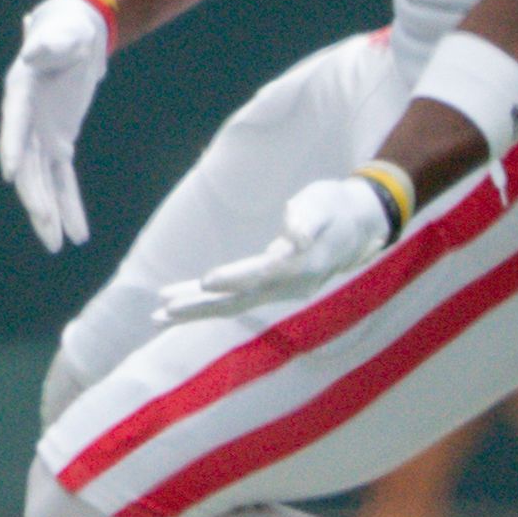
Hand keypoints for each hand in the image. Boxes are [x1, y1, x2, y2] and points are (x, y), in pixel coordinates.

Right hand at [0, 0, 108, 249]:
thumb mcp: (65, 33)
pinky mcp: (59, 144)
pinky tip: (78, 234)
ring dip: (50, 212)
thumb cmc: (69, 30)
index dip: (13, 149)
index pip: (15, 125)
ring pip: (43, 182)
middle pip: (28, 164)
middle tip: (46, 225)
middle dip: (36, 196)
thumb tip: (34, 55)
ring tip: (57, 246)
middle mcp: (25, 120)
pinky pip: (64, 181)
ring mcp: (41, 136)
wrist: (79, 34)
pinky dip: (71, 206)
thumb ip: (49, 45)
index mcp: (21, 92)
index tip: (11, 176)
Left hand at [161, 164, 411, 324]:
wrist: (359, 225)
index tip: (206, 281)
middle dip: (201, 306)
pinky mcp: (271, 287)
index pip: (262, 274)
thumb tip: (295, 233)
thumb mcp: (325, 203)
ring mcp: (279, 291)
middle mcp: (288, 286)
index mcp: (301, 265)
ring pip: (233, 304)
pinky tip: (180, 303)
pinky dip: (207, 303)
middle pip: (239, 300)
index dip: (235, 278)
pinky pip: (235, 299)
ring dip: (196, 309)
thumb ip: (309, 218)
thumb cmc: (338, 207)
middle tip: (164, 310)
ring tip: (158, 313)